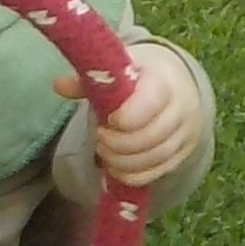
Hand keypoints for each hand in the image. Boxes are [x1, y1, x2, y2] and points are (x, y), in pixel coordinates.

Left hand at [53, 43, 203, 188]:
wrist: (175, 84)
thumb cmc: (139, 75)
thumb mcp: (117, 69)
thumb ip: (89, 80)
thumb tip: (59, 86)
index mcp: (164, 79)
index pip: (151, 102)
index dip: (125, 117)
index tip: (107, 120)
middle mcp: (181, 106)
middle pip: (152, 136)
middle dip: (118, 144)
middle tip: (99, 138)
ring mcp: (185, 132)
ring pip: (156, 158)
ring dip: (123, 162)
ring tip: (103, 152)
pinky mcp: (183, 153)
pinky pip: (159, 172)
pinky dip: (133, 175)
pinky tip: (115, 168)